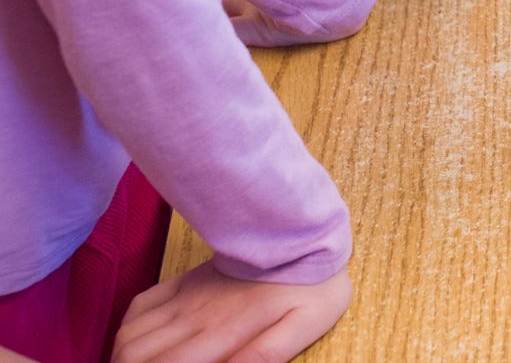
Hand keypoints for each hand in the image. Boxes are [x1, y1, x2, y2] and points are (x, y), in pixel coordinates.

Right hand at [112, 262, 349, 362]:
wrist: (306, 234)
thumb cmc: (311, 287)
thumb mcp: (303, 326)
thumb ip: (265, 354)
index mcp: (221, 333)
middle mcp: (194, 317)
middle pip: (134, 356)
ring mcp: (185, 296)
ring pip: (129, 335)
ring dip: (125, 359)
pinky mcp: (184, 281)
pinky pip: (138, 307)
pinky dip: (127, 332)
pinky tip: (138, 345)